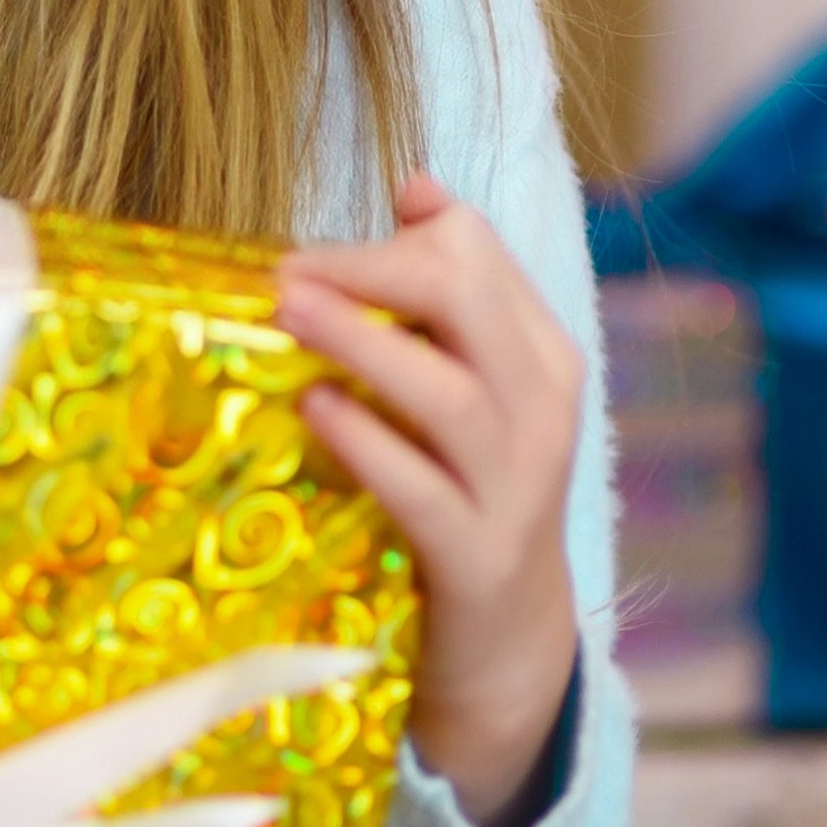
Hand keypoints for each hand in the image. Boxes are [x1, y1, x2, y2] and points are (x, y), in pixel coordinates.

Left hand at [276, 172, 582, 826]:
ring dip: (362, 344)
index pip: (477, 255)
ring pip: (450, 395)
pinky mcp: (478, 557)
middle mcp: (542, 410)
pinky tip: (315, 411)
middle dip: (375, 272)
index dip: (396, 236)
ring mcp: (517, 488)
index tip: (313, 249)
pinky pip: (424, 490)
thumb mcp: (468, 384)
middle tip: (284, 268)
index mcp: (539, 352)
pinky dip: (367, 444)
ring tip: (286, 315)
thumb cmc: (466, 485)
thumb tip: (416, 186)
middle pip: (470, 304)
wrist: (509, 640)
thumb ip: (445, 291)